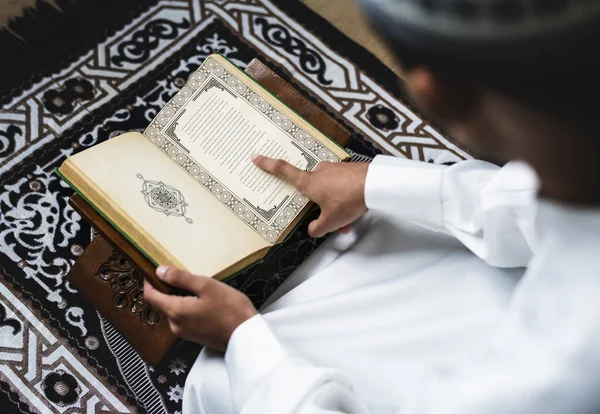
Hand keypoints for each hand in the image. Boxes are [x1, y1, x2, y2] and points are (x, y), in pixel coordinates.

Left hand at [143, 266, 257, 351]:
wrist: (246, 336)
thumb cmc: (230, 308)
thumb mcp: (207, 286)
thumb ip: (181, 278)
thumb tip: (159, 271)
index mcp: (175, 311)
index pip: (150, 296)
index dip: (148, 282)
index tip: (153, 270)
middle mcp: (175, 325)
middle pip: (162, 303)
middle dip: (167, 289)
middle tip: (183, 275)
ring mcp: (184, 332)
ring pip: (174, 310)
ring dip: (179, 298)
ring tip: (197, 287)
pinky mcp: (194, 336)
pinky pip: (183, 318)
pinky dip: (187, 307)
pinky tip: (203, 301)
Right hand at [252, 155, 368, 236]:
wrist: (375, 185)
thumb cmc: (347, 201)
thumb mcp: (330, 222)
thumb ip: (317, 228)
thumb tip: (312, 229)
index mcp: (308, 182)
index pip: (283, 171)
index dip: (268, 165)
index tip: (256, 157)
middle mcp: (319, 172)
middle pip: (312, 190)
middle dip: (320, 206)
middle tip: (331, 222)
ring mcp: (335, 169)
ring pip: (330, 190)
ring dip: (336, 206)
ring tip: (349, 222)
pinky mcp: (349, 170)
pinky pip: (342, 187)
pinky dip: (346, 200)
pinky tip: (356, 212)